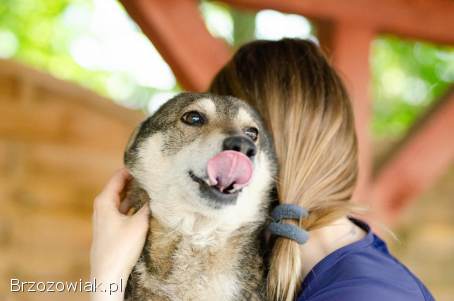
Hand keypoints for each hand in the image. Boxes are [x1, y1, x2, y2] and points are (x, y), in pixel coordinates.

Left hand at [90, 168, 148, 300]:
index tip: (147, 163)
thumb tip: (159, 192)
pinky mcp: (111, 229)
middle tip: (153, 174)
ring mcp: (105, 218)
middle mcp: (102, 207)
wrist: (108, 274)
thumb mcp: (139, 223)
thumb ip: (148, 206)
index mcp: (104, 200)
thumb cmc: (120, 247)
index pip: (118, 176)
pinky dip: (133, 206)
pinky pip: (123, 211)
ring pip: (122, 200)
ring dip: (135, 195)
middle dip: (135, 181)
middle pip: (120, 187)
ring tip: (152, 188)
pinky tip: (145, 207)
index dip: (132, 169)